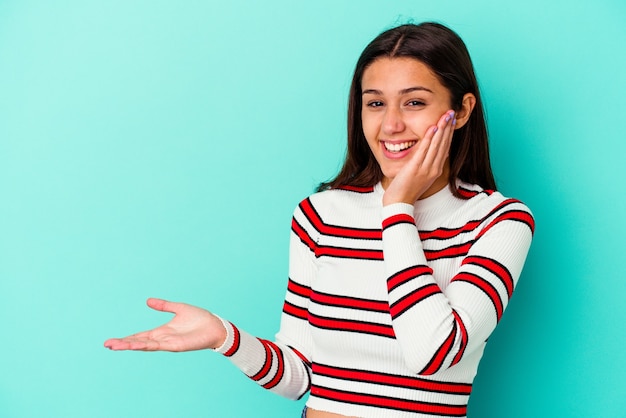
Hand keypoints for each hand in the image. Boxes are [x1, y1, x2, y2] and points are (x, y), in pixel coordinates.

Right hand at [103, 298, 226, 351]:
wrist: (215, 326)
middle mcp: (162, 339)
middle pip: (138, 342)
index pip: (140, 336)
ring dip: (130, 345)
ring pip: (145, 345)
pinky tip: (135, 345)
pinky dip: (146, 345)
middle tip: (107, 345)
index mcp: (162, 331)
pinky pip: (158, 345)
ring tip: (115, 346)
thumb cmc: (200, 319)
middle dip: (123, 344)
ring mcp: (168, 343)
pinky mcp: (175, 345)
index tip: (111, 342)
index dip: (126, 338)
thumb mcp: (178, 308)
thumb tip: (148, 300)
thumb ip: (164, 305)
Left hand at [382, 110, 455, 205]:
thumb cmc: (406, 189)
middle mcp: (434, 168)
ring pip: (437, 145)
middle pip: (444, 144)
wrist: (399, 202)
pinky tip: (433, 127)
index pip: (445, 148)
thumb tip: (430, 153)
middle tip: (452, 113)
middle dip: (448, 127)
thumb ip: (426, 164)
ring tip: (446, 115)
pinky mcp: (416, 168)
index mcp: (435, 170)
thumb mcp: (421, 176)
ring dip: (442, 128)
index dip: (449, 134)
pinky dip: (429, 138)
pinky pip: (424, 150)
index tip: (452, 121)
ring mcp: (426, 168)